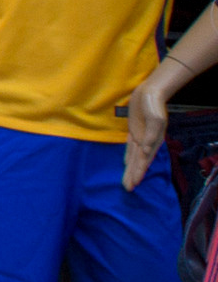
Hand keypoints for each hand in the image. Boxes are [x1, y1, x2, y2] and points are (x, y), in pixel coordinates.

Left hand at [126, 59, 176, 193]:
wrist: (150, 92)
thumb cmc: (154, 104)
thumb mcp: (155, 118)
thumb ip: (152, 135)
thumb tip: (146, 149)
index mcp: (153, 141)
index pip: (144, 160)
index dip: (139, 172)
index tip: (134, 183)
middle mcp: (147, 141)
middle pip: (139, 162)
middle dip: (133, 175)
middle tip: (128, 189)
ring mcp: (141, 136)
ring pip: (134, 156)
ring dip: (130, 169)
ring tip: (127, 182)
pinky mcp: (134, 130)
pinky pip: (130, 147)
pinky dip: (128, 156)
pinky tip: (126, 164)